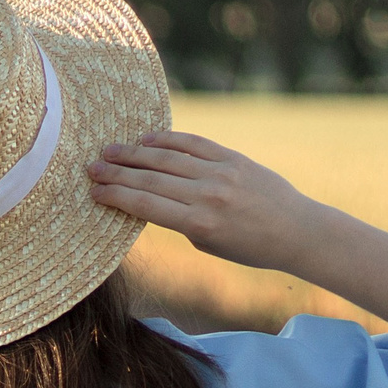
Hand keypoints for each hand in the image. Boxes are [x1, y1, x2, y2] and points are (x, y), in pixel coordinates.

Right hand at [86, 132, 331, 271]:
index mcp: (199, 224)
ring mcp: (222, 173)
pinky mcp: (234, 159)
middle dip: (116, 174)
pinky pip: (194, 144)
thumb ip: (180, 220)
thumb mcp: (208, 243)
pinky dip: (168, 140)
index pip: (146, 206)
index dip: (115, 196)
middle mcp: (208, 196)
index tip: (93, 192)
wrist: (297, 231)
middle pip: (150, 180)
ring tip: (109, 150)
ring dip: (133, 154)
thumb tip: (149, 195)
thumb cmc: (249, 247)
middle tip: (90, 168)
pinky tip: (146, 140)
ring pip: (167, 159)